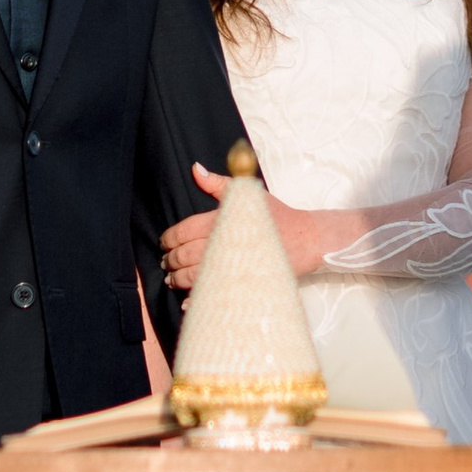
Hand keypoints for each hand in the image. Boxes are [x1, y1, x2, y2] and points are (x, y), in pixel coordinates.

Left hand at [163, 162, 345, 295]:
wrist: (306, 240)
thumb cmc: (277, 215)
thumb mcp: (248, 192)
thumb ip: (218, 183)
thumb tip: (195, 170)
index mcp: (224, 220)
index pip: (186, 231)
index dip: (170, 238)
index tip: (165, 243)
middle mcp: (226, 243)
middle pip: (186, 255)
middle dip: (171, 260)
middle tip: (165, 263)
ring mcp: (233, 265)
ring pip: (195, 276)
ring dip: (178, 279)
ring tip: (172, 279)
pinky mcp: (242, 282)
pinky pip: (214, 294)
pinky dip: (197, 300)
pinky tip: (187, 302)